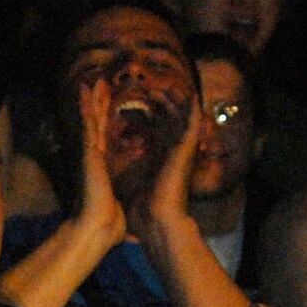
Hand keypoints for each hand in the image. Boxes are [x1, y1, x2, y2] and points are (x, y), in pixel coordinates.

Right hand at [74, 79, 126, 247]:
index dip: (106, 123)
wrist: (97, 230)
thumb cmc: (107, 224)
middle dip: (98, 106)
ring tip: (93, 82)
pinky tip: (86, 92)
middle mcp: (94, 159)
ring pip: (90, 121)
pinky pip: (88, 125)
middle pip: (96, 125)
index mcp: (102, 169)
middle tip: (100, 86)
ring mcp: (90, 155)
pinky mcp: (90, 154)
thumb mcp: (118, 205)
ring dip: (91, 101)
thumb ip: (119, 198)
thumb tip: (125, 206)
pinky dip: (86, 107)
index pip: (105, 139)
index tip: (109, 108)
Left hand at [138, 93, 202, 234]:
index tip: (139, 98)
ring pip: (183, 117)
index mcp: (160, 158)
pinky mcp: (186, 151)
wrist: (155, 221)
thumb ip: (127, 169)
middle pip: (171, 118)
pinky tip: (190, 94)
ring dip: (174, 100)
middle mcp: (173, 152)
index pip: (159, 128)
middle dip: (161, 101)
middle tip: (148, 85)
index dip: (151, 112)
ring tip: (162, 84)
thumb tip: (112, 163)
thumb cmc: (142, 209)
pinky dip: (193, 110)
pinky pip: (194, 125)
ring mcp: (181, 151)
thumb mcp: (130, 180)